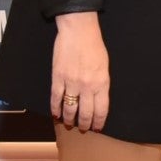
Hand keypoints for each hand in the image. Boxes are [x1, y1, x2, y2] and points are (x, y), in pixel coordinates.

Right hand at [50, 12, 110, 131]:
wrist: (78, 31)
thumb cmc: (94, 45)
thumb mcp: (104, 66)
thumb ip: (101, 83)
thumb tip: (97, 98)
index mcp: (102, 83)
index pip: (101, 109)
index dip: (98, 121)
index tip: (97, 127)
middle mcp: (88, 86)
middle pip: (85, 112)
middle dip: (84, 124)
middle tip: (82, 129)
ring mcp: (72, 83)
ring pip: (70, 108)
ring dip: (69, 119)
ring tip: (68, 124)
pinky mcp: (58, 77)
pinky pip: (56, 98)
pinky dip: (55, 108)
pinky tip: (55, 114)